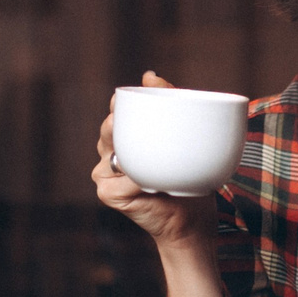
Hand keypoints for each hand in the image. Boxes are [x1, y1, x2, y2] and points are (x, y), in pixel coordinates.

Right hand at [93, 72, 218, 254]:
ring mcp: (105, 174)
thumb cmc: (186, 180)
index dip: (119, 102)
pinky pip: (119, 179)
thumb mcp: (182, 139)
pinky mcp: (109, 193)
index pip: (116, 112)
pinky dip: (134, 179)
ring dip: (126, 150)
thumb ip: (170, 104)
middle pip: (109, 129)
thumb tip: (149, 75)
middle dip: (117, 122)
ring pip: (111, 152)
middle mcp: (110, 154)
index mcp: (125, 138)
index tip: (130, 96)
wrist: (191, 221)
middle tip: (132, 120)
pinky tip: (148, 182)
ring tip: (141, 152)